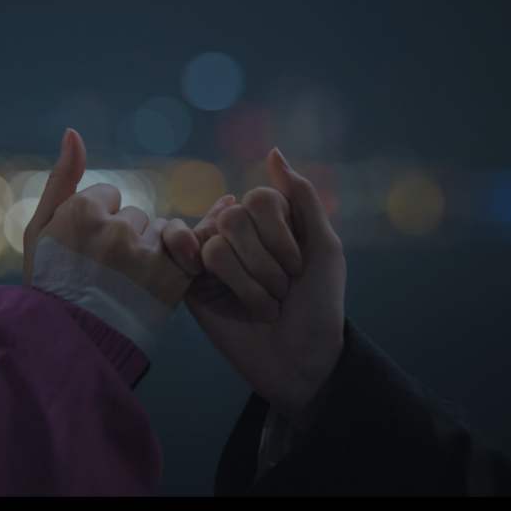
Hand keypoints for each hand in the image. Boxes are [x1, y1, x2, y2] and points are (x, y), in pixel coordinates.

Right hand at [23, 129, 193, 307]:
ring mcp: (146, 252)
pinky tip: (179, 260)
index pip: (106, 198)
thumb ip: (62, 177)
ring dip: (152, 251)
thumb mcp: (40, 230)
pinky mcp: (173, 275)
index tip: (85, 251)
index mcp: (82, 211)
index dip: (97, 223)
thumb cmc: (49, 286)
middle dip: (125, 238)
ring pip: (160, 232)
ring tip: (129, 285)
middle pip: (135, 216)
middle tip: (106, 273)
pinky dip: (186, 252)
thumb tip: (74, 131)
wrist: (70, 344)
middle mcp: (117, 227)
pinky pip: (191, 246)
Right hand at [163, 148, 346, 430]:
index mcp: (273, 223)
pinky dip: (199, 265)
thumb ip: (303, 196)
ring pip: (215, 240)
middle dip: (265, 262)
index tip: (299, 267)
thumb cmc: (319, 306)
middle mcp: (241, 235)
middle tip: (282, 291)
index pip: (261, 198)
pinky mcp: (191, 282)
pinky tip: (202, 275)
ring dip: (247, 281)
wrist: (299, 358)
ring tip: (263, 305)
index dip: (280, 234)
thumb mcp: (326, 247)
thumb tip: (273, 152)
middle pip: (236, 217)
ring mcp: (214, 257)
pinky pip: (184, 253)